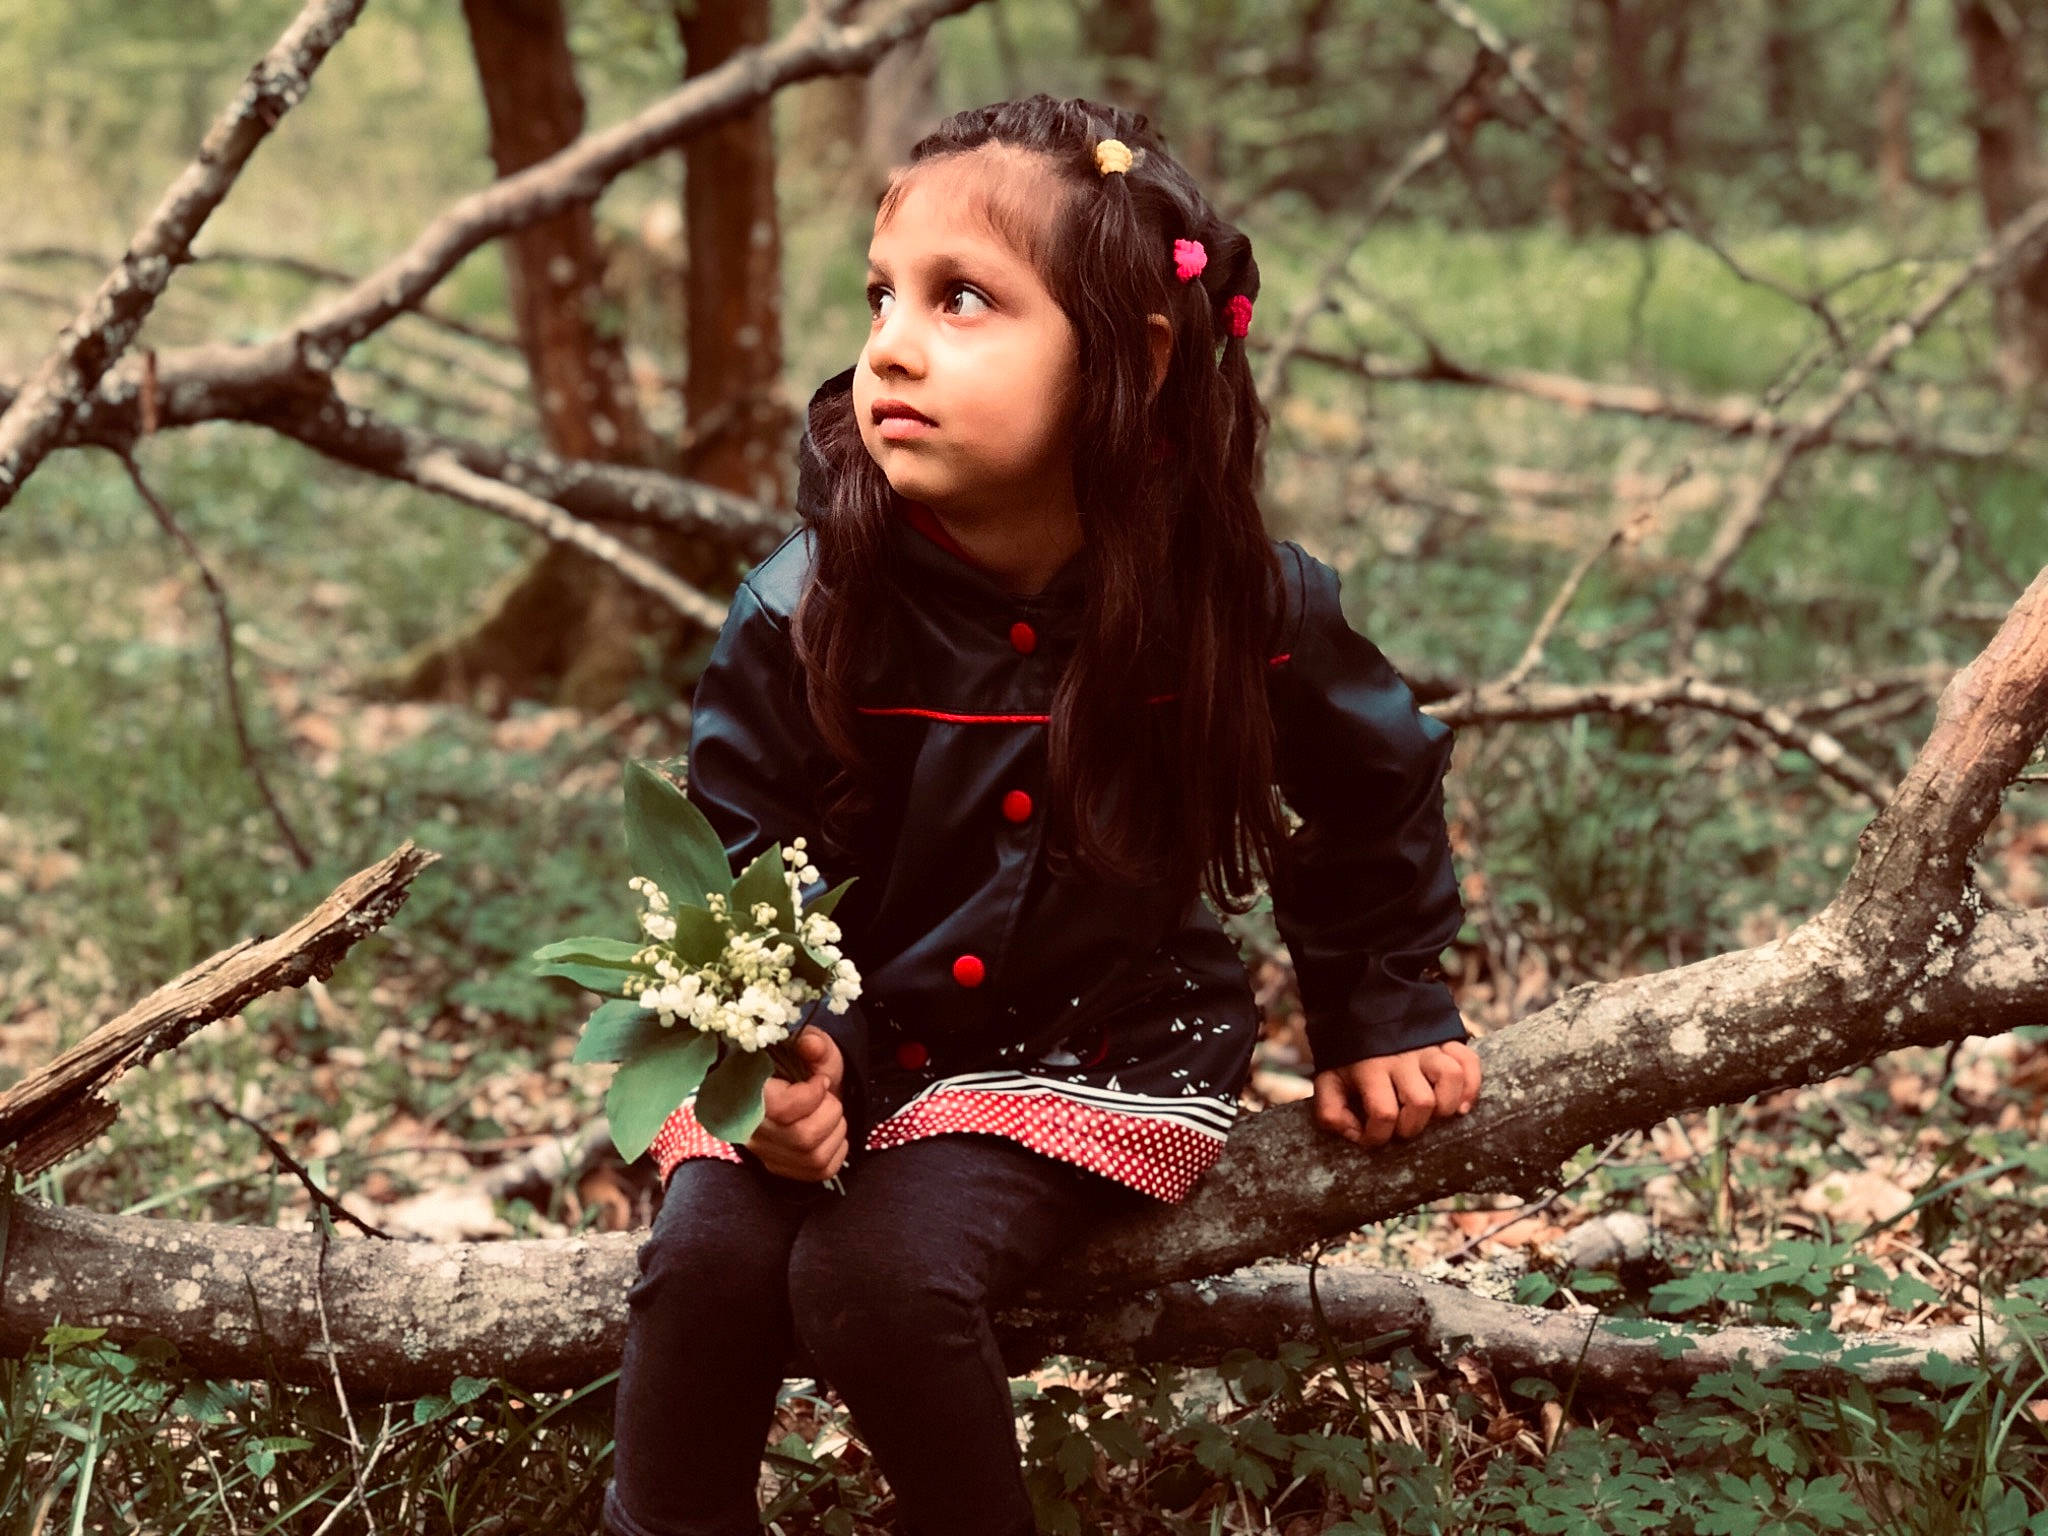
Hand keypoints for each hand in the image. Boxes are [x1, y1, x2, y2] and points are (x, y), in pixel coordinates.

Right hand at [747, 1026, 849, 1182]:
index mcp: (749, 1095)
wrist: (802, 1092)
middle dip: (830, 1112)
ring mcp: (765, 1154)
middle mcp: (751, 1131)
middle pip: (803, 1137)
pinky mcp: (780, 1169)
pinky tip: (830, 1131)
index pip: (781, 1109)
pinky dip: (838, 1149)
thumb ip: (814, 1044)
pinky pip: (822, 1170)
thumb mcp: (811, 1049)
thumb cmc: (804, 1070)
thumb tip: (811, 1043)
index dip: (811, 1095)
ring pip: (815, 1156)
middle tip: (828, 1097)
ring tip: (829, 1112)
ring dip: (836, 1130)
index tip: (820, 1081)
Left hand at [1312, 1039, 1480, 1148]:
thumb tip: (1355, 1136)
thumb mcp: (1328, 1080)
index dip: (1378, 1137)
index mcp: (1370, 1068)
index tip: (1373, 1137)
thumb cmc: (1346, 1053)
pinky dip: (1472, 1085)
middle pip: (1421, 1101)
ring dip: (1446, 1105)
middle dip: (1413, 1126)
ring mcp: (1427, 1047)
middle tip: (1403, 1126)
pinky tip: (1461, 1105)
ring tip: (1435, 1115)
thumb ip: (1331, 1112)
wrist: (1359, 1002)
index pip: (1383, 1113)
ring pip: (1450, 1077)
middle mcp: (1402, 1058)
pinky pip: (1469, 1061)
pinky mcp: (1445, 1040)